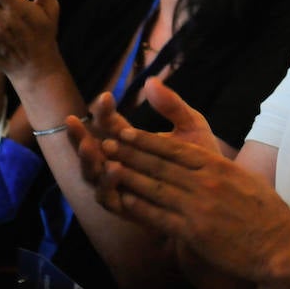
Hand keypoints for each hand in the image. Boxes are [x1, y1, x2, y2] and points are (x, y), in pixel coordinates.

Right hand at [79, 78, 221, 213]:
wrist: (215, 194)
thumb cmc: (199, 159)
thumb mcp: (190, 126)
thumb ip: (172, 106)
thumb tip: (152, 80)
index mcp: (129, 140)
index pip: (108, 123)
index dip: (104, 110)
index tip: (107, 96)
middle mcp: (117, 162)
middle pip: (90, 149)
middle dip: (79, 135)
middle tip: (74, 120)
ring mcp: (118, 186)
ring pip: (92, 174)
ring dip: (88, 160)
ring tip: (89, 145)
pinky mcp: (125, 208)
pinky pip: (109, 198)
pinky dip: (107, 184)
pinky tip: (114, 169)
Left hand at [97, 115, 289, 281]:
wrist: (279, 245)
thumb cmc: (265, 213)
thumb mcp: (245, 178)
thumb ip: (220, 168)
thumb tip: (204, 160)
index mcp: (218, 166)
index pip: (175, 149)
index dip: (148, 140)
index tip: (127, 132)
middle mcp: (206, 182)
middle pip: (160, 164)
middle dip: (130, 153)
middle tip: (107, 143)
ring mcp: (198, 207)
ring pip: (155, 188)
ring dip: (128, 176)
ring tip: (107, 167)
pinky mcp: (194, 232)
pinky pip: (159, 216)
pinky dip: (139, 207)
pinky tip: (123, 200)